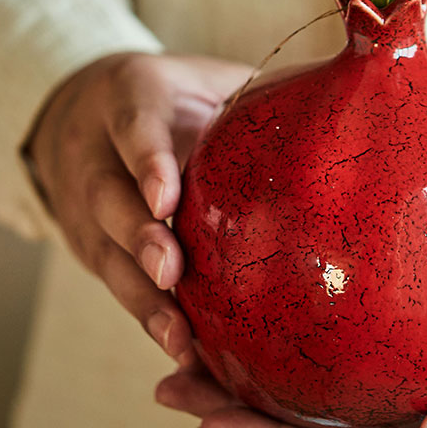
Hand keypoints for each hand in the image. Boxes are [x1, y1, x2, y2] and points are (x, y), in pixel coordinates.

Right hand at [28, 52, 250, 362]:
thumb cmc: (172, 98)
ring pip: (106, 252)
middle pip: (109, 197)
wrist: (83, 113)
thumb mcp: (203, 76)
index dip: (146, 160)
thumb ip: (252, 89)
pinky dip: (146, 317)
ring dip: (140, 297)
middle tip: (168, 270)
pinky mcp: (90, 245)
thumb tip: (342, 101)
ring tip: (177, 337)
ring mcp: (84, 204)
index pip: (134, 124)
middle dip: (137, 236)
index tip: (165, 199)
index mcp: (129, 97)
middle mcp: (95, 153)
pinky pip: (116, 283)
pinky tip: (180, 351)